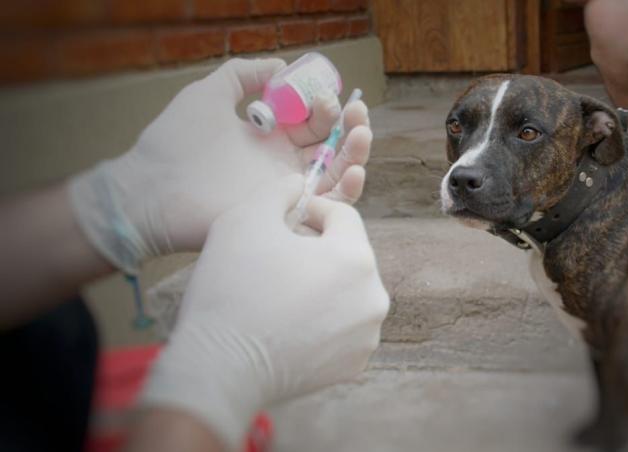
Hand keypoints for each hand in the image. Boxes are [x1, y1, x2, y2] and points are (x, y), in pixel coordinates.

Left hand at [68, 58, 371, 273]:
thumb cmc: (173, 143)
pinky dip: (348, 190)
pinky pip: (327, 207)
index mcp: (270, 137)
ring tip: (362, 134)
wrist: (150, 191)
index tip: (329, 94)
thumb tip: (281, 65)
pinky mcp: (285, 216)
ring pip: (337, 175)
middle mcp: (283, 164)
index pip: (314, 121)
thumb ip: (241, 74)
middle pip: (333, 147)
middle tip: (356, 114)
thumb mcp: (207, 94)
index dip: (328, 107)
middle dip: (352, 127)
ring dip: (357, 154)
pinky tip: (354, 171)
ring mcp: (286, 192)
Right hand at [140, 174, 388, 449]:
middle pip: (348, 255)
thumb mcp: (246, 218)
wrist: (219, 369)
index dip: (312, 210)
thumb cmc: (231, 289)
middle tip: (279, 256)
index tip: (285, 220)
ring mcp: (367, 335)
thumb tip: (300, 185)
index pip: (344, 216)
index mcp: (356, 258)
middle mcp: (374, 297)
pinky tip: (288, 322)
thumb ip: (280, 189)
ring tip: (282, 290)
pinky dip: (322, 319)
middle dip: (318, 249)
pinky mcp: (354, 365)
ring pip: (347, 292)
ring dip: (322, 284)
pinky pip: (342, 327)